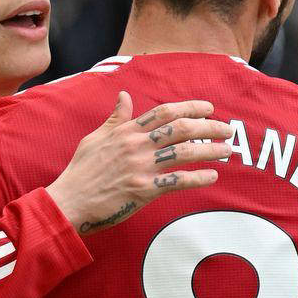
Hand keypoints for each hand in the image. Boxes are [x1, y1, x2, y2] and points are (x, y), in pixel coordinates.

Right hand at [46, 92, 233, 235]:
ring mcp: (141, 167)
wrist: (69, 201)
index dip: (190, 107)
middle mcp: (137, 145)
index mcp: (126, 131)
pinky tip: (212, 176)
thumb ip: (115, 118)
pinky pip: (177, 181)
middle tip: (228, 129)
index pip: (164, 112)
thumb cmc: (81, 171)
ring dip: (210, 151)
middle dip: (209, 127)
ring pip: (184, 153)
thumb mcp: (95, 138)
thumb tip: (124, 96)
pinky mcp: (143, 190)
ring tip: (226, 151)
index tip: (209, 108)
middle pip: (181, 129)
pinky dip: (197, 178)